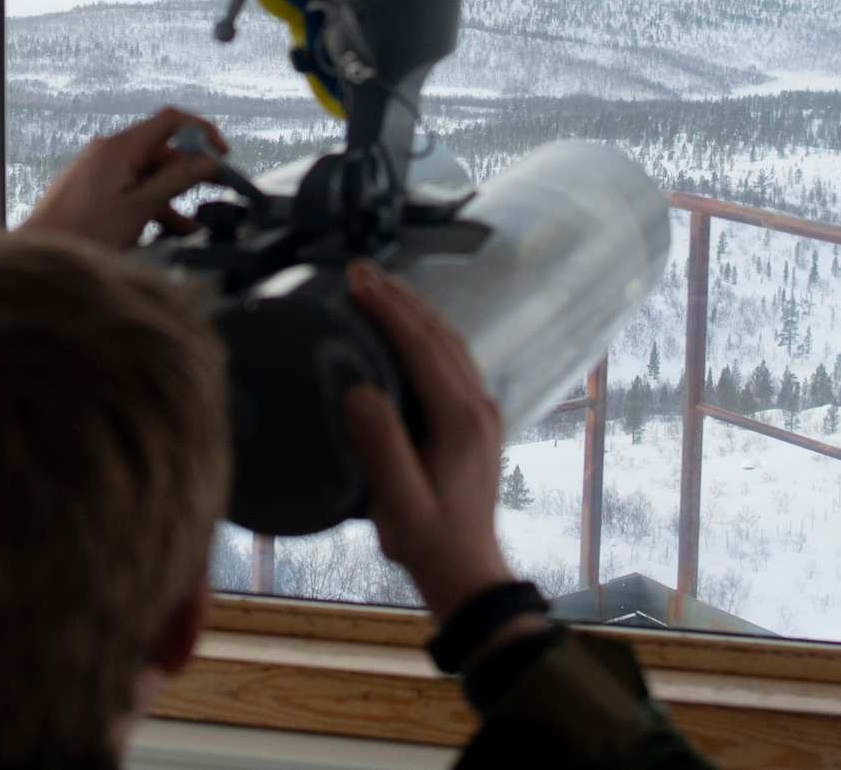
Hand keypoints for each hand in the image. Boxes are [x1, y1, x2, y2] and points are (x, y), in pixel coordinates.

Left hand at [18, 107, 227, 249]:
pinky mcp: (92, 189)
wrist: (37, 251)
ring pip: (146, 176)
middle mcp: (108, 152)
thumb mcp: (137, 209)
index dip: (201, 132)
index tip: (221, 154)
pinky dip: (149, 207)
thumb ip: (173, 183)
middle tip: (216, 191)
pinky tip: (164, 233)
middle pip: (161, 151)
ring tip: (192, 229)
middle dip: (190, 173)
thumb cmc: (79, 233)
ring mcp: (98, 170)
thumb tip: (204, 162)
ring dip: (171, 199)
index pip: (170, 121)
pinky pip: (129, 190)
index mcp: (119, 148)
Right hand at [340, 260, 516, 624]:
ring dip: (414, 309)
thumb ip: (382, 449)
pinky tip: (405, 324)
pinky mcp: (476, 418)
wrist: (467, 569)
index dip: (390, 310)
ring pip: (450, 342)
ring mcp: (482, 410)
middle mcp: (478, 407)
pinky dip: (426, 331)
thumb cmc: (428, 542)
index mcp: (460, 421)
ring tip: (378, 285)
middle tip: (359, 271)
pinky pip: (452, 358)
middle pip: (439, 335)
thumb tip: (360, 392)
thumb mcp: (399, 504)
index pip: (423, 348)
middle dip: (399, 298)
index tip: (358, 283)